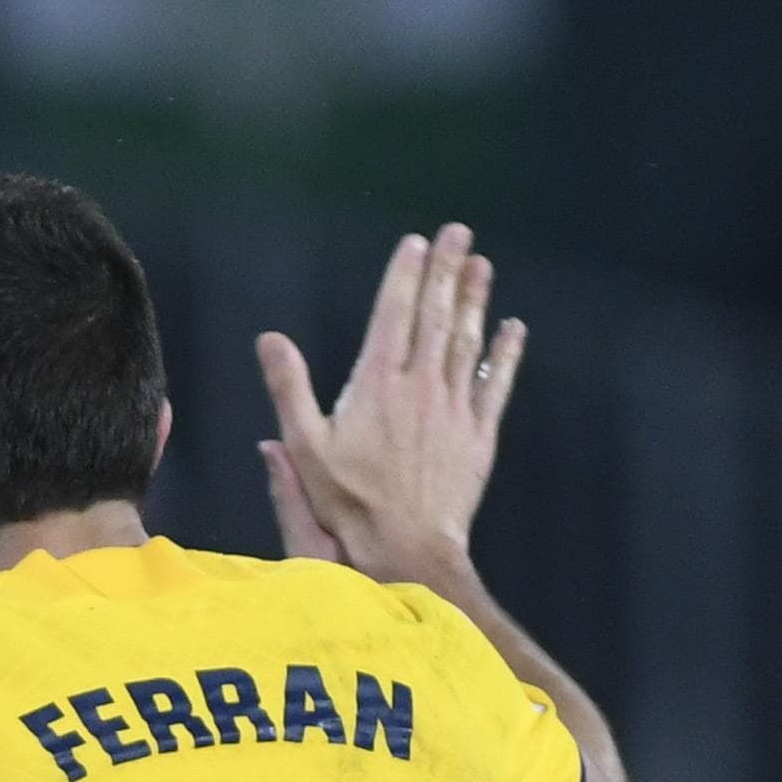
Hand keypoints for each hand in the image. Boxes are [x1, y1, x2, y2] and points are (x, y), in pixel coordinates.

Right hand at [257, 223, 526, 587]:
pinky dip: (505, 356)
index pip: (393, 315)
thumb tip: (269, 340)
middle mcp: (420, 388)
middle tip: (458, 232)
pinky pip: (496, 386)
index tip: (415, 243)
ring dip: (475, 301)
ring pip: (467, 343)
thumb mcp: (305, 447)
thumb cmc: (349, 504)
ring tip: (481, 266)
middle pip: (436, 317)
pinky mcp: (478, 438)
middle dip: (446, 271)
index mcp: (377, 385)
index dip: (405, 275)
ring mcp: (453, 411)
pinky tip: (513, 329)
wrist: (407, 549)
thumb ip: (288, 389)